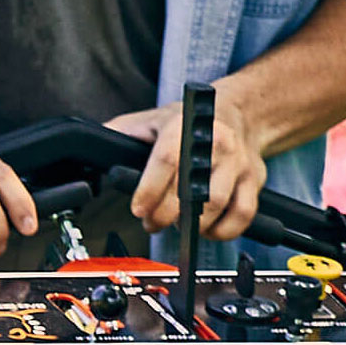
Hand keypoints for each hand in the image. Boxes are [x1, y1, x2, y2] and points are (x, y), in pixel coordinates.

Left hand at [104, 90, 266, 240]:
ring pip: (216, 207)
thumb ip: (122, 133)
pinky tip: (207, 228)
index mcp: (186, 126)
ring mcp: (238, 163)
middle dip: (165, 216)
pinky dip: (223, 231)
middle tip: (152, 222)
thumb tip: (91, 144)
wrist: (241, 113)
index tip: (138, 209)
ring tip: (180, 224)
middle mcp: (216, 143)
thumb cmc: (191, 121)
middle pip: (191, 191)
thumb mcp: (153, 119)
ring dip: (193, 225)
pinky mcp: (254, 181)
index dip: (150, 190)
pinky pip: (242, 217)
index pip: (166, 160)